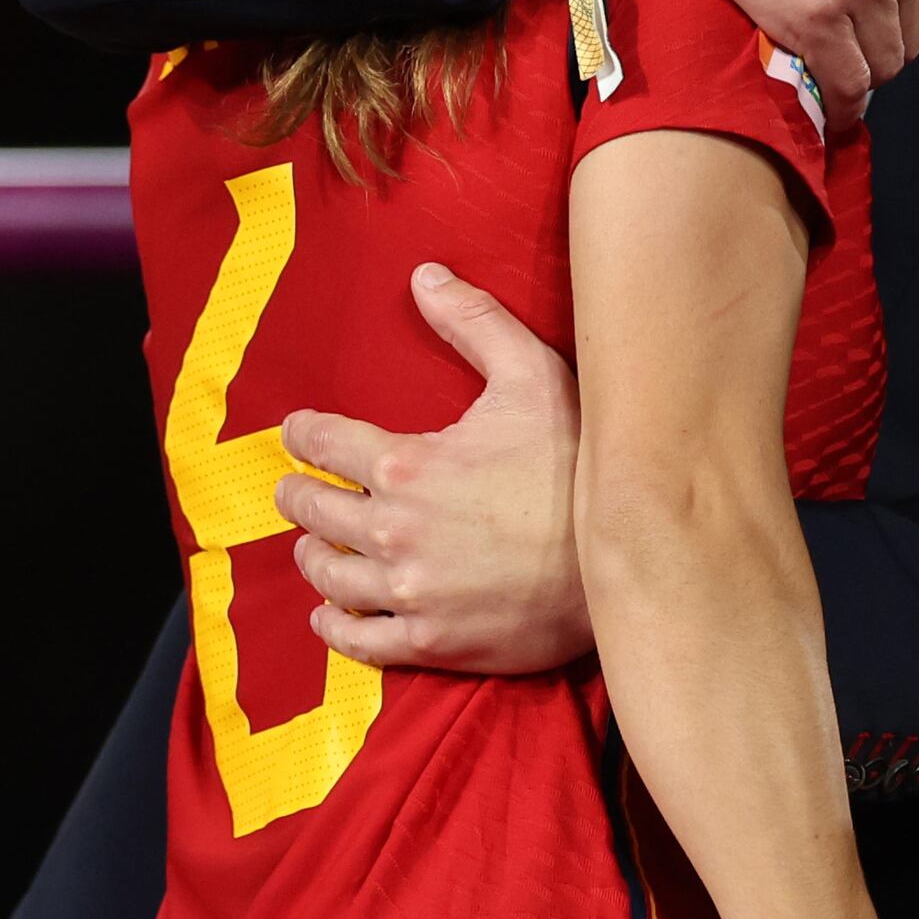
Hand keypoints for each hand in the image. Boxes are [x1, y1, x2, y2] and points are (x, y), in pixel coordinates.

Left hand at [277, 262, 592, 674]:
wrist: (623, 565)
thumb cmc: (579, 468)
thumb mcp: (534, 377)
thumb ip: (474, 322)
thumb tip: (423, 276)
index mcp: (406, 466)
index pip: (323, 443)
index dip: (303, 434)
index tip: (298, 433)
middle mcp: (393, 532)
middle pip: (313, 511)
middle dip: (298, 494)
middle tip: (295, 490)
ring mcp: (409, 592)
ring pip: (328, 575)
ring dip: (312, 555)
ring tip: (312, 545)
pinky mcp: (429, 642)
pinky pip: (357, 639)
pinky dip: (333, 625)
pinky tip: (329, 613)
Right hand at [515, 0, 918, 104]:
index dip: (890, 10)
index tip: (859, 18)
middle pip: (908, 33)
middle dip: (874, 43)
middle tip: (834, 47)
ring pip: (881, 63)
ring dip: (854, 74)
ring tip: (822, 77)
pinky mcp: (820, 17)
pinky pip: (847, 84)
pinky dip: (838, 104)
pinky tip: (824, 109)